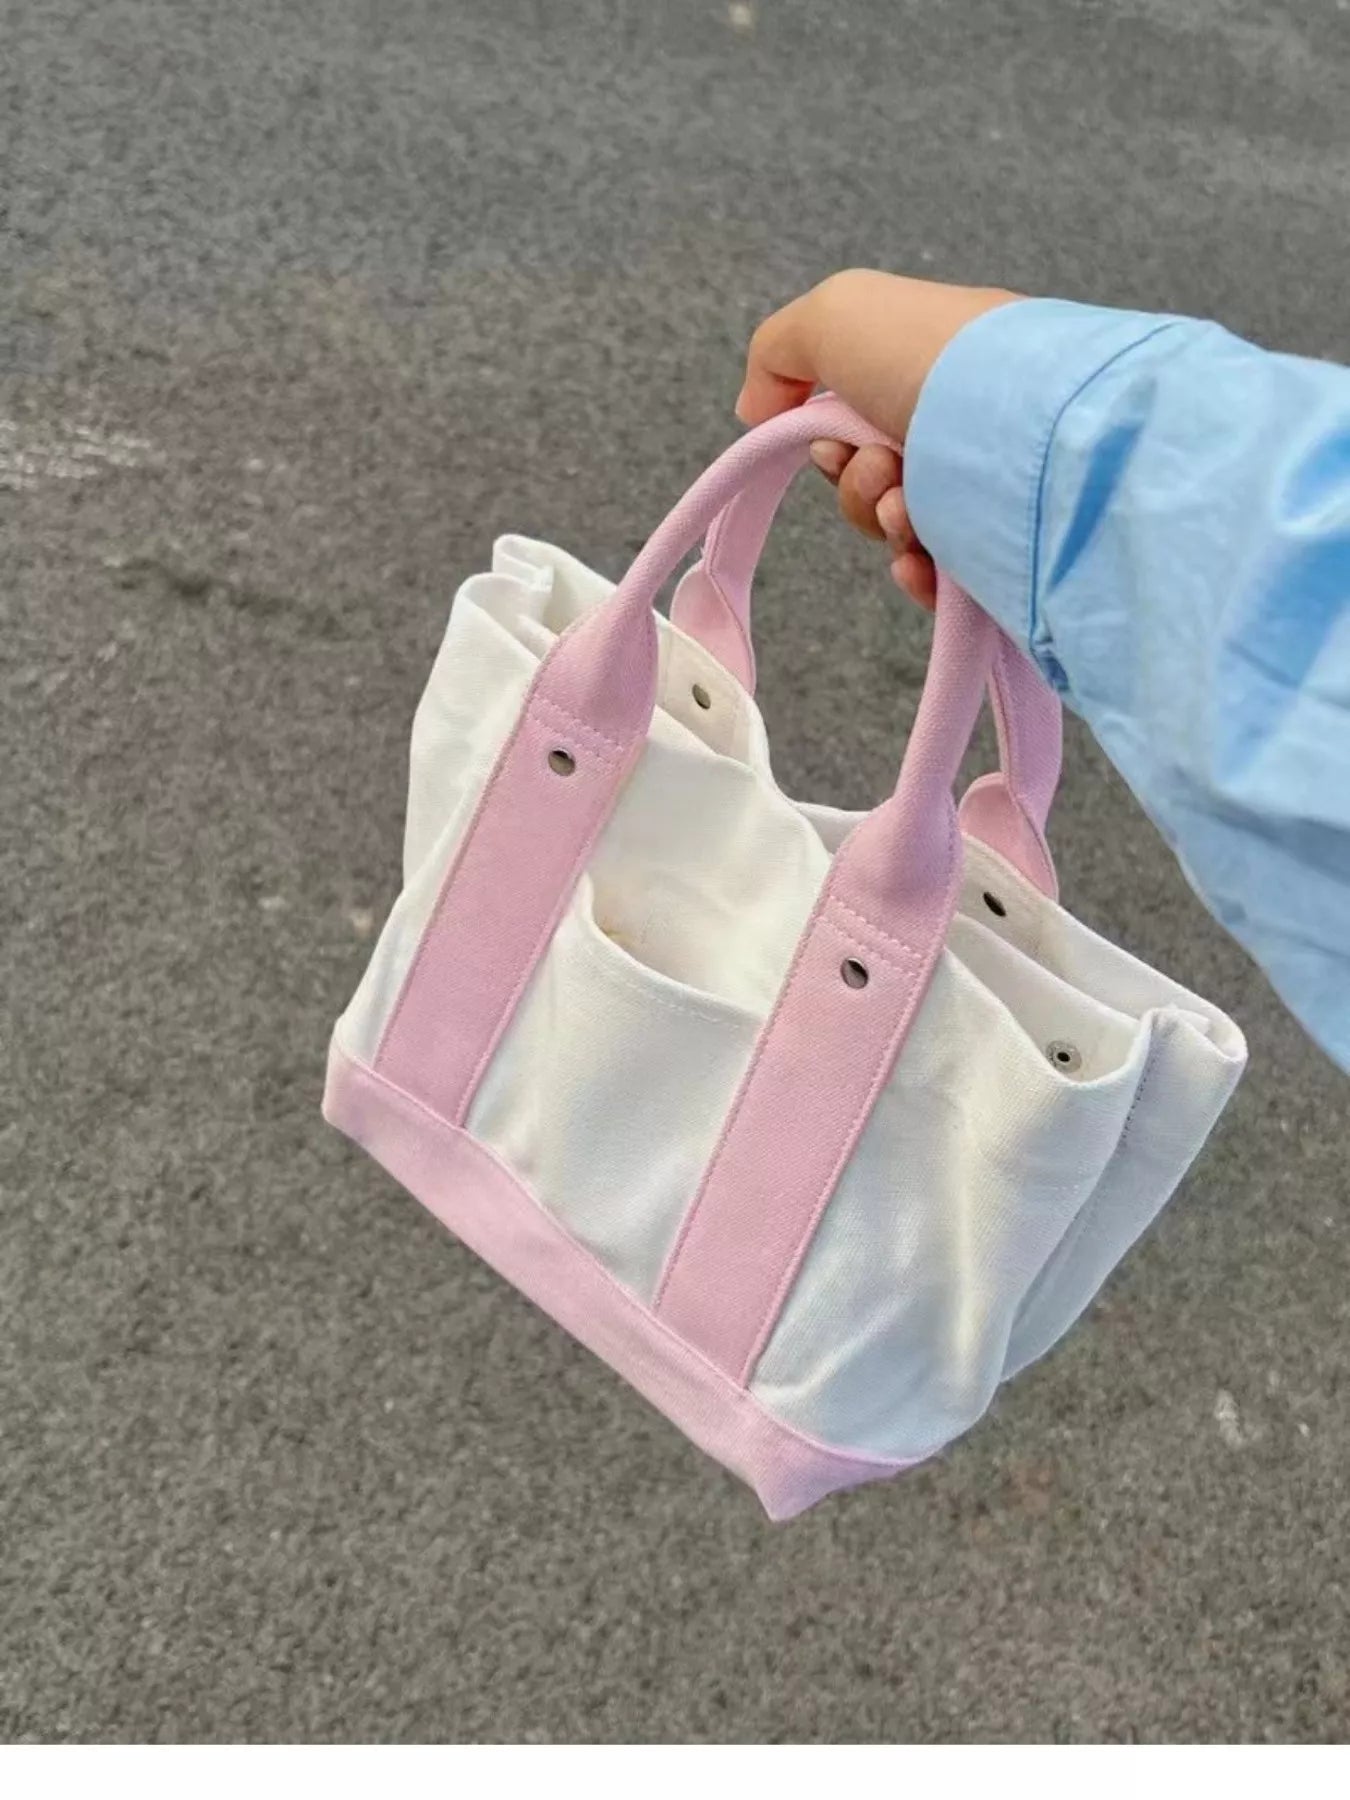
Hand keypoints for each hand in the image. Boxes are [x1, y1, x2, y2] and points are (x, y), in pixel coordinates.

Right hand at [737, 271, 1018, 607]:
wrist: (1021, 423)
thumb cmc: (928, 358)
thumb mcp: (834, 317)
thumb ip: (776, 353)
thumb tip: (754, 411)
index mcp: (930, 375)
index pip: (856, 426)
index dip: (828, 442)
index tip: (832, 442)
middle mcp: (961, 431)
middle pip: (869, 486)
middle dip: (857, 487)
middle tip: (883, 467)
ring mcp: (984, 493)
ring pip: (897, 532)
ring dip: (882, 521)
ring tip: (911, 508)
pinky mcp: (1003, 552)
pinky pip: (938, 579)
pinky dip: (917, 573)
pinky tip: (924, 562)